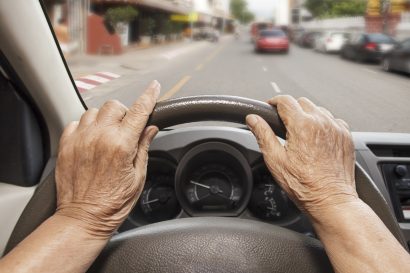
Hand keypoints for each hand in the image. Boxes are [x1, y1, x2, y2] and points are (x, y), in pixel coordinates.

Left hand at [55, 81, 159, 237]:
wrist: (83, 218)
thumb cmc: (112, 203)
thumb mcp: (138, 177)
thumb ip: (143, 147)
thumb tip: (150, 129)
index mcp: (121, 145)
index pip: (139, 111)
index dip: (149, 96)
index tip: (154, 87)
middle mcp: (99, 137)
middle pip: (114, 106)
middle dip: (124, 113)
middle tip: (126, 129)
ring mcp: (80, 140)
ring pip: (94, 111)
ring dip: (104, 119)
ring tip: (106, 135)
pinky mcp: (66, 146)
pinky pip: (75, 122)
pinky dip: (85, 126)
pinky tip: (91, 140)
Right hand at [246, 96, 357, 217]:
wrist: (331, 200)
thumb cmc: (304, 185)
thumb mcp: (275, 160)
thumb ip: (262, 134)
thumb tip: (253, 119)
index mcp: (303, 125)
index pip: (285, 100)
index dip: (273, 102)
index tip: (269, 107)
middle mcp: (322, 122)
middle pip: (301, 102)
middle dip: (290, 109)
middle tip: (283, 124)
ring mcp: (337, 128)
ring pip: (318, 110)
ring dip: (307, 115)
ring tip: (300, 133)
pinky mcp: (346, 136)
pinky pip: (333, 120)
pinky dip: (323, 124)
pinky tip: (316, 139)